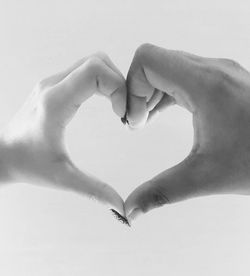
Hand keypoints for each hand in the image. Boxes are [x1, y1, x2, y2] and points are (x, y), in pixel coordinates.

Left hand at [0, 52, 125, 214]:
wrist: (1, 154)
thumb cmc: (26, 164)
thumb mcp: (62, 178)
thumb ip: (94, 191)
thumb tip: (121, 206)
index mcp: (55, 102)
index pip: (95, 71)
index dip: (118, 88)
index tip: (122, 115)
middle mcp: (53, 85)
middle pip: (98, 61)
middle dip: (119, 83)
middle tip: (123, 111)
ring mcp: (53, 82)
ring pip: (93, 62)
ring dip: (112, 81)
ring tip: (117, 108)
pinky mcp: (55, 85)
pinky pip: (86, 70)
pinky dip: (103, 81)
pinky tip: (106, 104)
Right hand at [125, 43, 249, 220]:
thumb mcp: (205, 177)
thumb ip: (161, 192)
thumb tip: (129, 212)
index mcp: (206, 85)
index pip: (147, 60)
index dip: (130, 87)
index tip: (134, 120)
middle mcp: (211, 70)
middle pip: (153, 62)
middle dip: (136, 92)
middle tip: (137, 124)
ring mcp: (217, 72)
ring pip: (166, 67)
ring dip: (149, 92)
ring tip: (145, 121)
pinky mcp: (219, 80)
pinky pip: (180, 76)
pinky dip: (163, 92)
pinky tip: (160, 114)